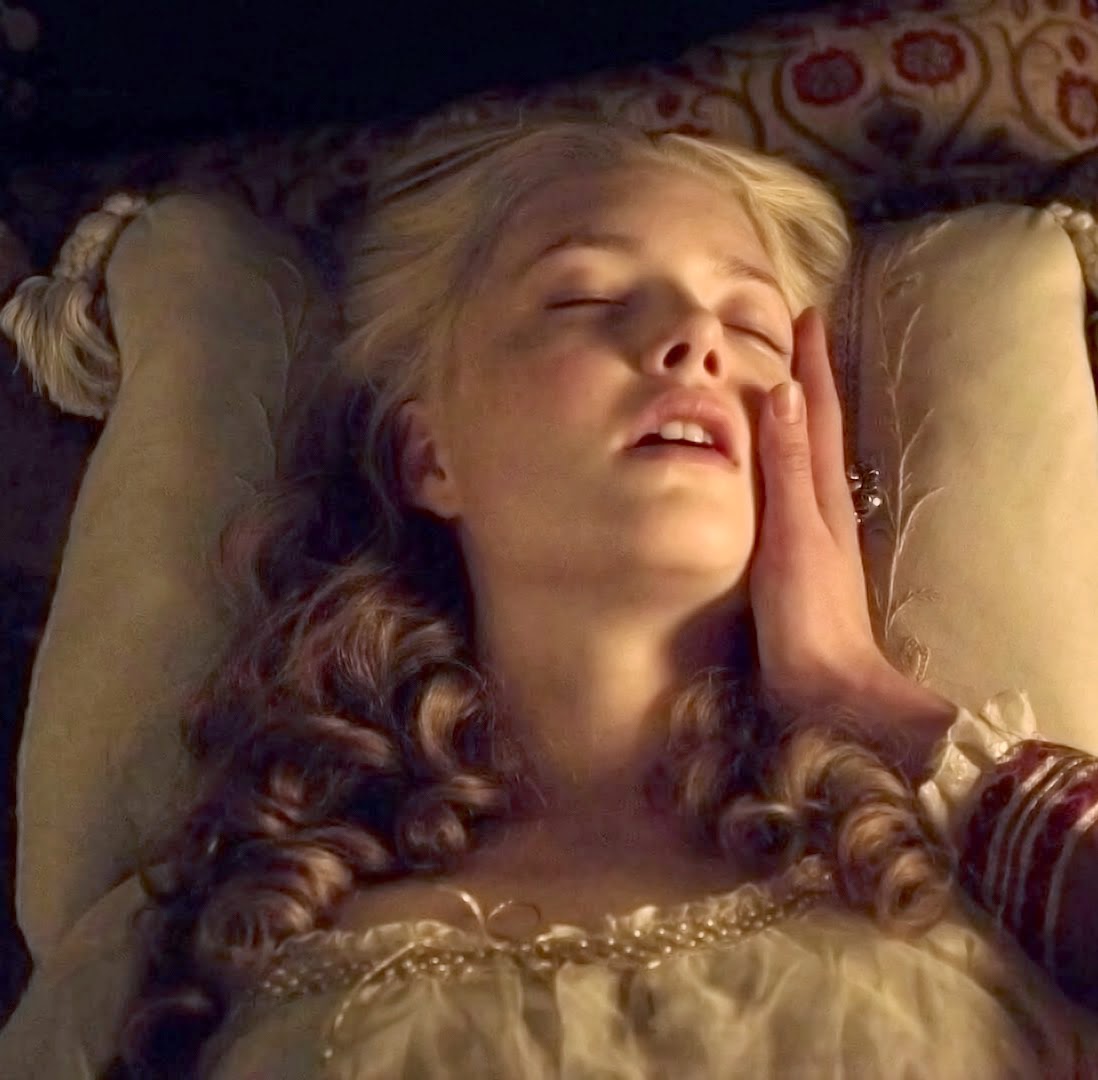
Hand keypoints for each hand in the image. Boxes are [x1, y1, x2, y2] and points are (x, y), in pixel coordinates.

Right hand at [748, 307, 893, 715]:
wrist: (827, 683)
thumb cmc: (808, 612)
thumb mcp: (794, 533)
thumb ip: (785, 467)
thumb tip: (782, 392)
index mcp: (821, 490)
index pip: (816, 412)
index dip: (811, 364)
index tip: (805, 315)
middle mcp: (822, 502)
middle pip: (816, 426)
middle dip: (806, 379)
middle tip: (791, 338)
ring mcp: (812, 530)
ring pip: (802, 456)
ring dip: (793, 416)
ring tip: (774, 388)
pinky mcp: (796, 555)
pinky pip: (787, 488)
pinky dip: (777, 460)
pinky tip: (762, 469)